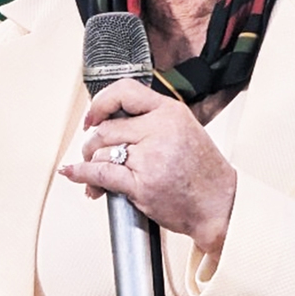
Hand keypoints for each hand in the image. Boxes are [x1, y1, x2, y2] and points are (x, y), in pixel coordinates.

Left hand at [61, 79, 236, 256]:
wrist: (220, 204)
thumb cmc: (203, 172)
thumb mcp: (184, 129)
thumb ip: (152, 122)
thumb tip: (110, 122)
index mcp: (170, 111)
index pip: (125, 91)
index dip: (101, 102)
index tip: (92, 117)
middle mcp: (160, 130)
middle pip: (106, 128)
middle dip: (93, 144)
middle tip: (92, 154)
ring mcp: (150, 157)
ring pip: (101, 152)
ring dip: (91, 164)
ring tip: (95, 177)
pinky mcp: (142, 184)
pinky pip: (100, 173)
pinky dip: (82, 174)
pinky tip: (74, 174)